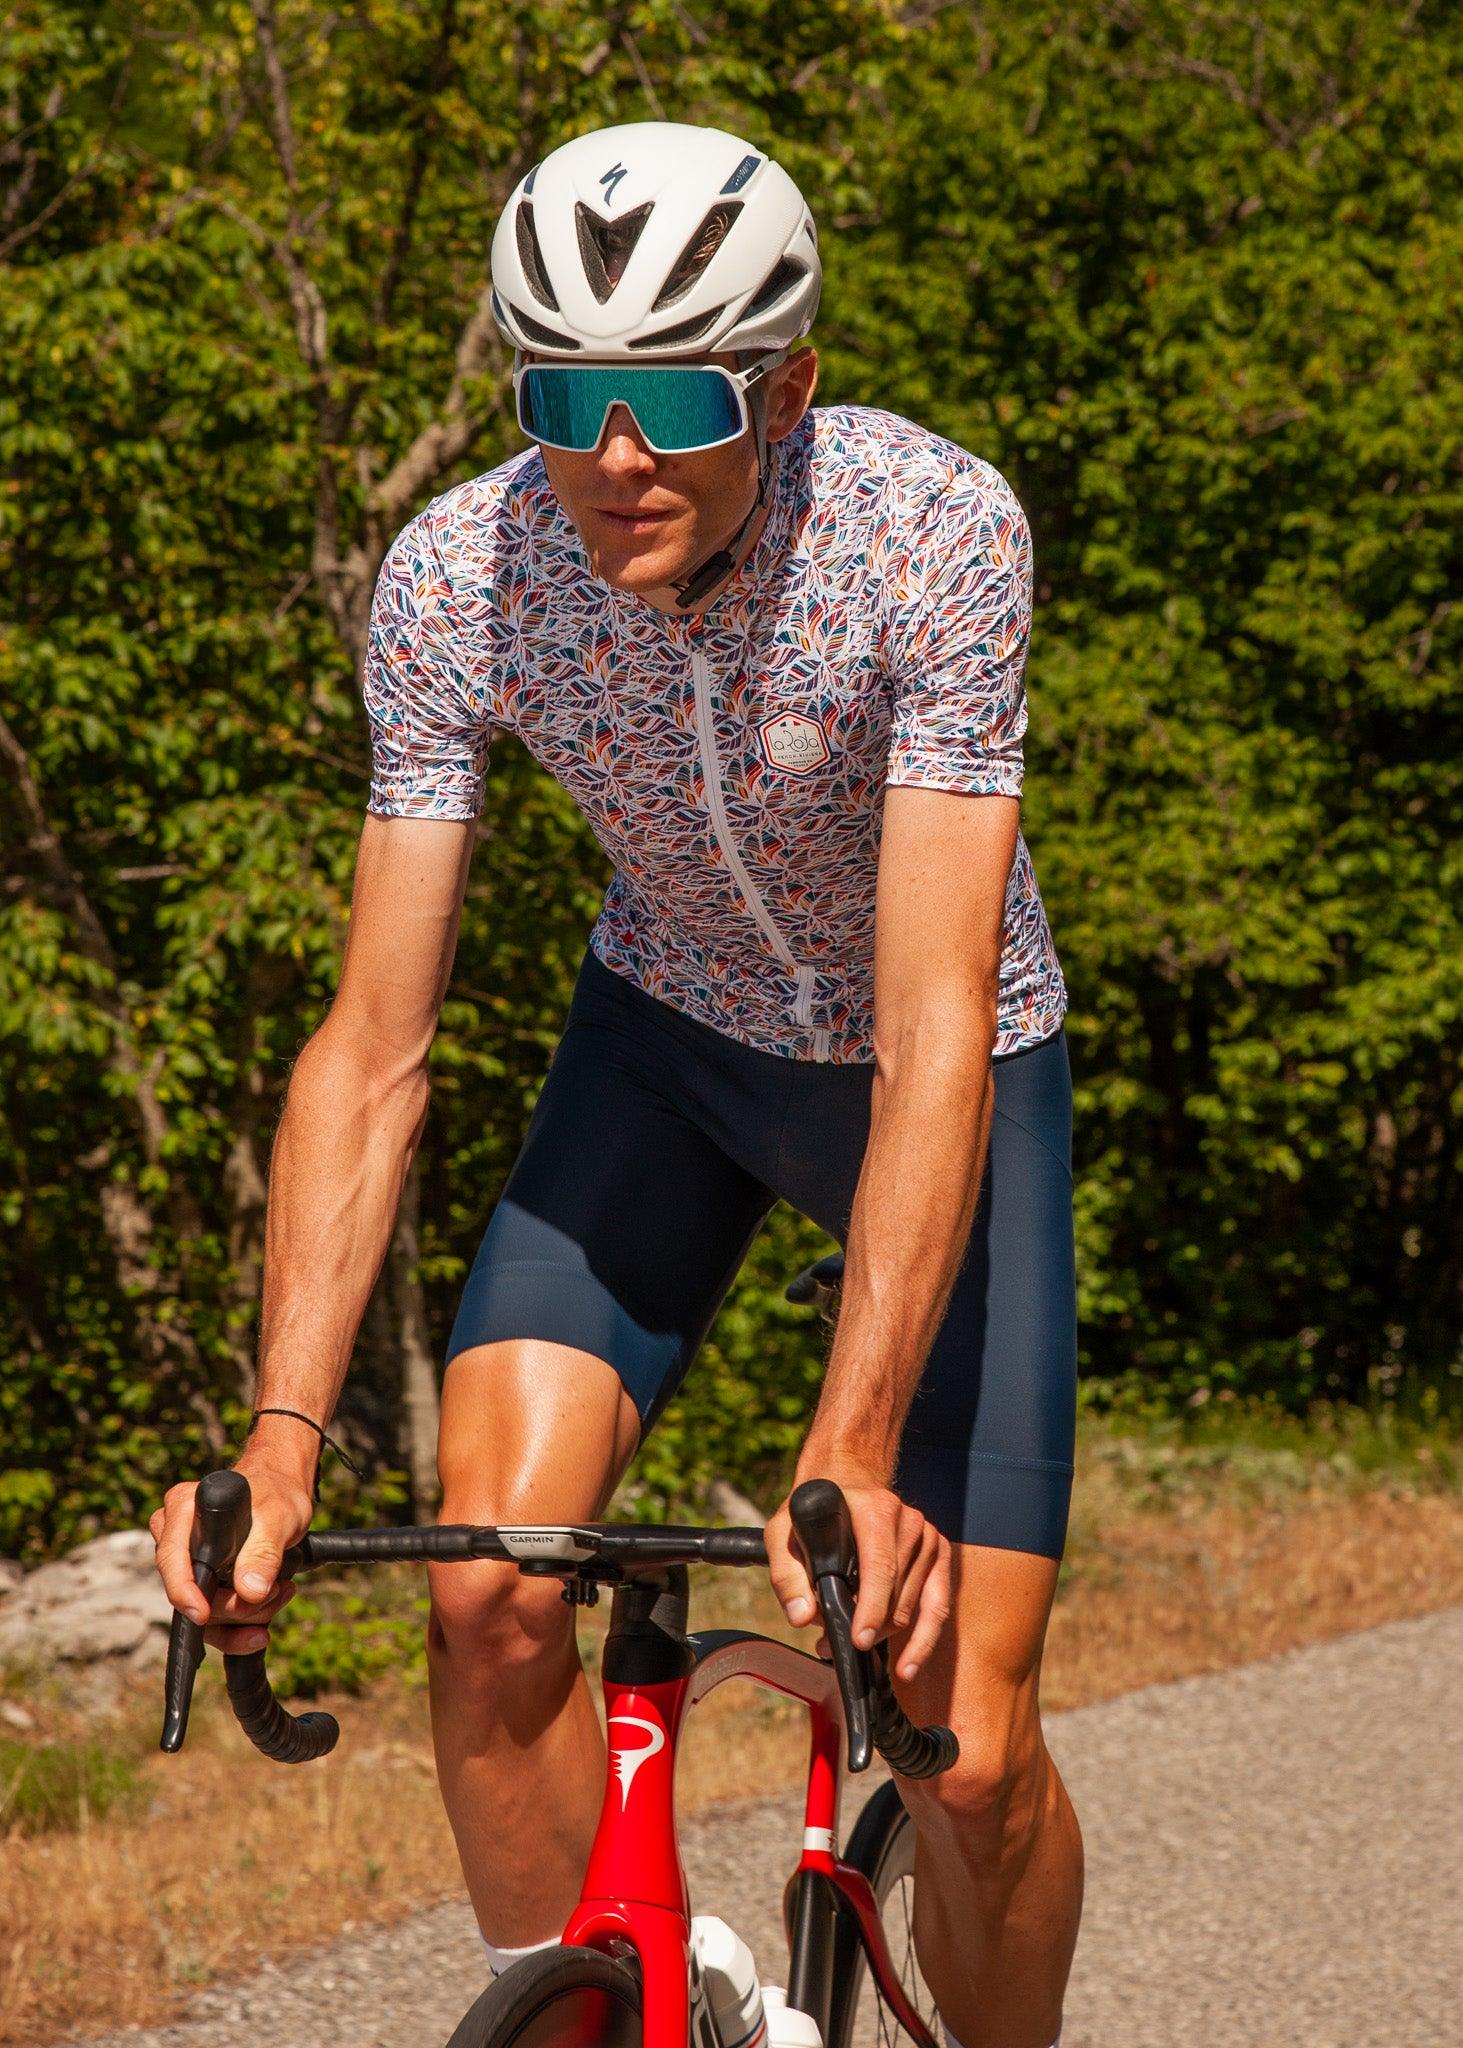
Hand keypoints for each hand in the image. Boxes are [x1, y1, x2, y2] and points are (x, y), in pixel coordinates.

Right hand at [150, 1446, 313, 1653]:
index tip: (202, 1614)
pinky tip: (265, 1620)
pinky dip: (240, 1627)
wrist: (283, 1496)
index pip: (171, 1558)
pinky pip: (213, 1620)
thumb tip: (249, 1591)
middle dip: (235, 1605)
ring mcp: (187, 1565)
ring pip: (204, 1613)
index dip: (183, 1590)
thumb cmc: (277, 1494)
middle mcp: (176, 1538)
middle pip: (191, 1591)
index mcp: (183, 1510)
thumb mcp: (278, 1517)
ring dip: (245, 1617)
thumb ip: (263, 1552)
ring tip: (281, 1592)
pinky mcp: (202, 1584)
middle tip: (277, 1591)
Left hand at [765, 1453, 951, 1683]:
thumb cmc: (815, 1512)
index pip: (881, 1566)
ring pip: (912, 1606)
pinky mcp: (938, 1553)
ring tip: (851, 1642)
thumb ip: (787, 1575)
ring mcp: (927, 1537)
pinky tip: (909, 1665)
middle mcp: (908, 1520)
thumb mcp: (783, 1531)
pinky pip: (938, 1605)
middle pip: (896, 1594)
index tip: (859, 1640)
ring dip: (883, 1633)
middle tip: (829, 1643)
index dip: (871, 1608)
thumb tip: (801, 1616)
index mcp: (875, 1509)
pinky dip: (924, 1639)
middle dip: (868, 1627)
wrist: (846, 1484)